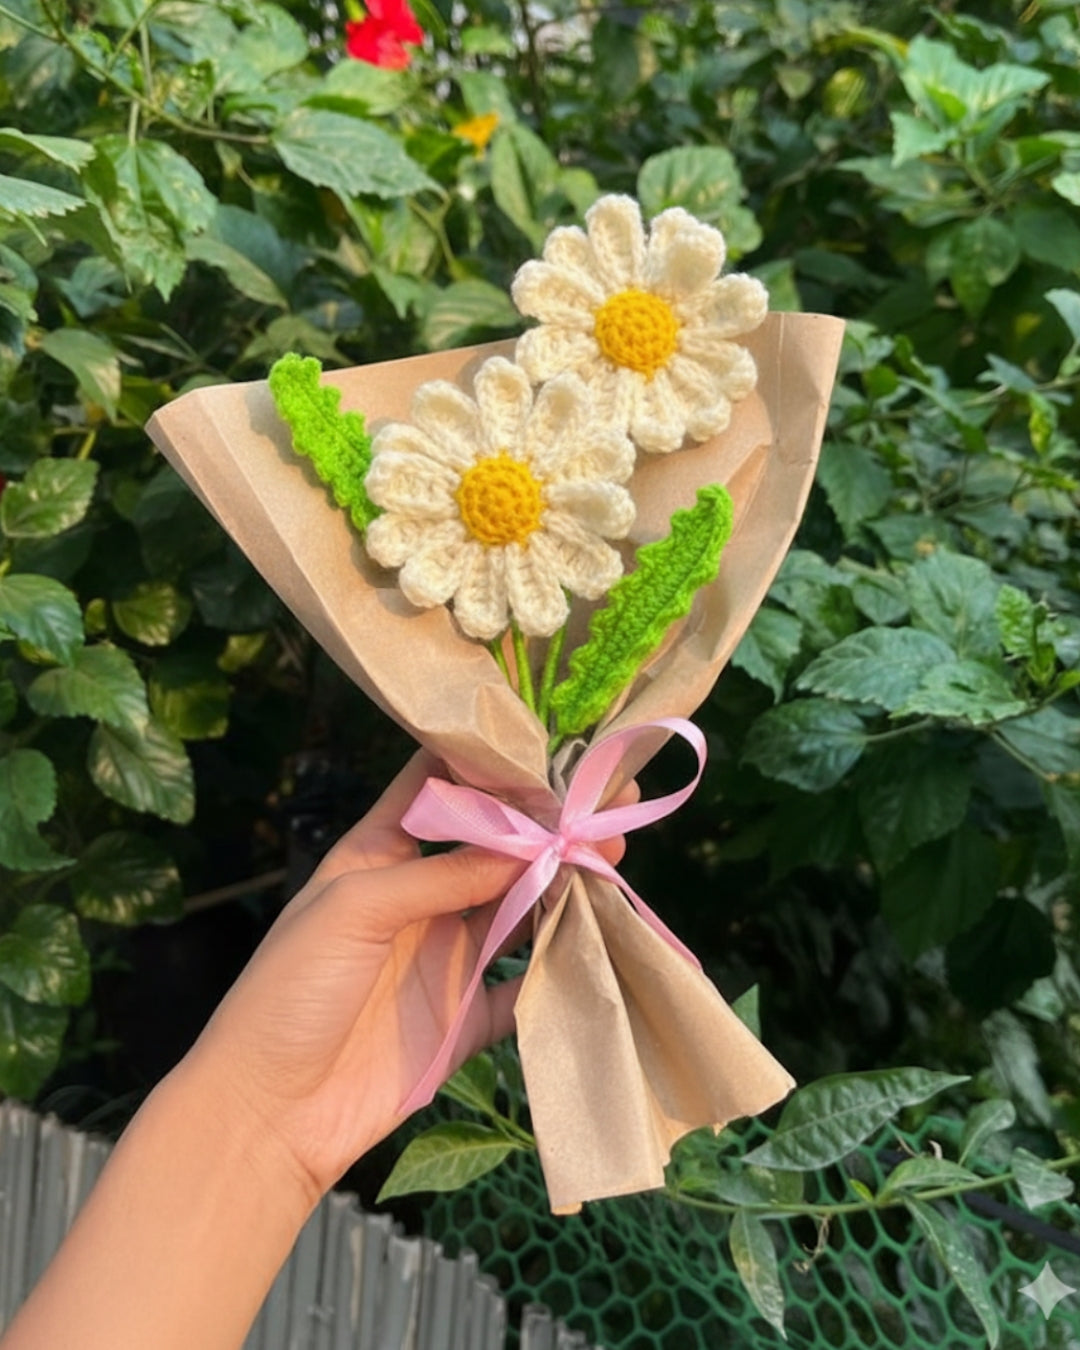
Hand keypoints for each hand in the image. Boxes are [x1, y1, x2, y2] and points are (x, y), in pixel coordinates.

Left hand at [181, 751, 632, 1203]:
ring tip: (614, 850)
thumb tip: (526, 843)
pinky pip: (525, 983)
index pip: (434, 788)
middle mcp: (420, 899)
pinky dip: (561, 961)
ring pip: (520, 907)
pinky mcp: (467, 1017)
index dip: (483, 762)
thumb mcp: (354, 910)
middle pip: (494, 847)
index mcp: (377, 856)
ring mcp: (446, 957)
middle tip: (604, 798)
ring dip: (564, 881)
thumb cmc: (289, 992)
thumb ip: (439, 874)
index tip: (541, 740)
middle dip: (546, 822)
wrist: (268, 1114)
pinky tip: (600, 933)